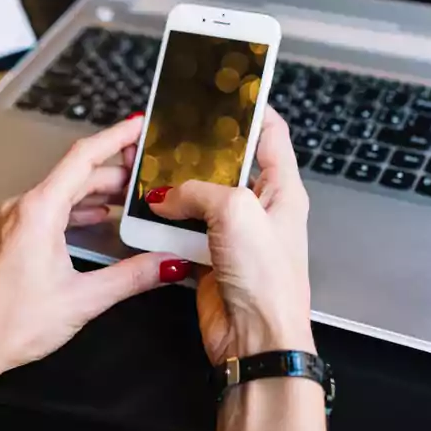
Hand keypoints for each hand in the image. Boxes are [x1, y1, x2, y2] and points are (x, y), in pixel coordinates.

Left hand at [0, 113, 186, 374]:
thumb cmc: (10, 324)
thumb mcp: (82, 300)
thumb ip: (132, 276)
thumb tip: (168, 264)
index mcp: (38, 212)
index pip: (83, 157)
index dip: (116, 137)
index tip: (139, 123)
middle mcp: (21, 208)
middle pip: (76, 173)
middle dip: (115, 169)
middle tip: (148, 168)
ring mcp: (12, 220)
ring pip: (62, 191)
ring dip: (96, 190)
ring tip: (130, 193)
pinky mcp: (10, 235)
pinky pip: (48, 208)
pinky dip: (76, 207)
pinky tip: (96, 217)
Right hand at [146, 106, 326, 430]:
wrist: (256, 340)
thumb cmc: (267, 280)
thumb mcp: (235, 211)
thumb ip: (197, 190)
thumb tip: (167, 195)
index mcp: (282, 189)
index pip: (271, 134)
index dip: (250, 109)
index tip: (225, 90)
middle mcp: (259, 208)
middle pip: (226, 165)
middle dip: (197, 151)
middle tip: (171, 131)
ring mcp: (234, 235)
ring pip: (198, 198)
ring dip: (175, 189)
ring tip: (150, 170)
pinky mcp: (209, 259)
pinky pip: (182, 231)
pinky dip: (164, 223)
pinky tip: (147, 212)